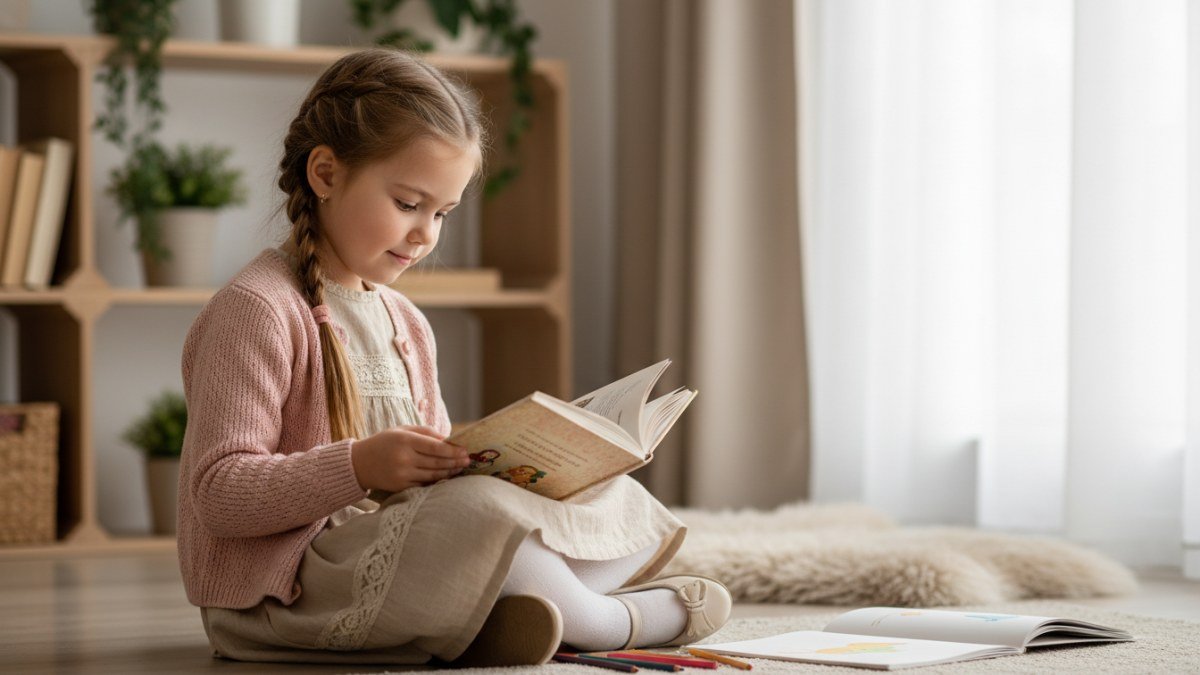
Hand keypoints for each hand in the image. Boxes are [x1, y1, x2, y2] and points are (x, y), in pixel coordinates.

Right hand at [350, 425, 469, 491]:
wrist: (359, 463)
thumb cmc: (384, 442)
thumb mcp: (402, 430)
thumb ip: (425, 432)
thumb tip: (448, 439)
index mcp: (404, 440)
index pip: (434, 447)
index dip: (452, 450)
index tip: (464, 450)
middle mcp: (403, 458)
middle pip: (436, 462)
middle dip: (455, 462)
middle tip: (468, 460)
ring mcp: (402, 474)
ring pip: (432, 475)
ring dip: (449, 472)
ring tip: (460, 468)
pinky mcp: (400, 486)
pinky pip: (423, 485)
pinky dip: (437, 482)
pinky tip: (446, 477)